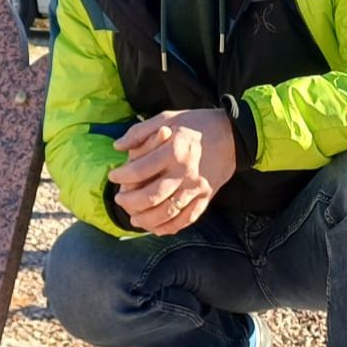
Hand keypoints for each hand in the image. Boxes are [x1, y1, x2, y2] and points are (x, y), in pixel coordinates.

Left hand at [109, 109, 236, 234]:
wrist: (234, 134)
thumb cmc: (198, 124)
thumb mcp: (167, 117)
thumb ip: (140, 131)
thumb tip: (117, 146)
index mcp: (174, 150)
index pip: (140, 170)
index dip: (122, 176)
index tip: (113, 176)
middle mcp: (185, 172)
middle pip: (151, 196)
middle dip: (130, 202)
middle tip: (119, 200)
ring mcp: (197, 187)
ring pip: (168, 213)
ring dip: (147, 220)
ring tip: (134, 218)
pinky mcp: (207, 197)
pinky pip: (187, 218)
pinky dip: (171, 227)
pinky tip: (158, 228)